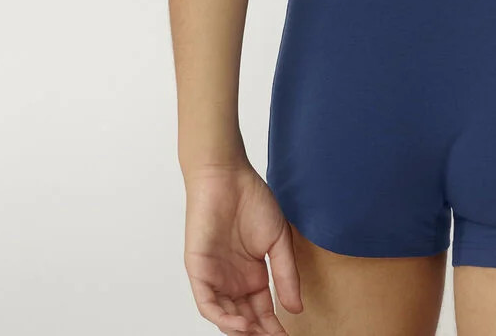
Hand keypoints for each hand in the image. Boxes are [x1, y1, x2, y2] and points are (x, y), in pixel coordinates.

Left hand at [183, 160, 303, 334]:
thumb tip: (296, 308)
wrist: (227, 176)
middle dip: (258, 333)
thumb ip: (285, 275)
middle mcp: (233, 280)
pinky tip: (239, 323)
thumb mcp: (277, 240)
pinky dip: (222, 316)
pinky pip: (208, 302)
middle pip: (245, 318)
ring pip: (225, 315)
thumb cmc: (252, 200)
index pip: (263, 311)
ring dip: (241, 330)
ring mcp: (215, 277)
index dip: (274, 327)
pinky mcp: (198, 270)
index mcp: (252, 275)